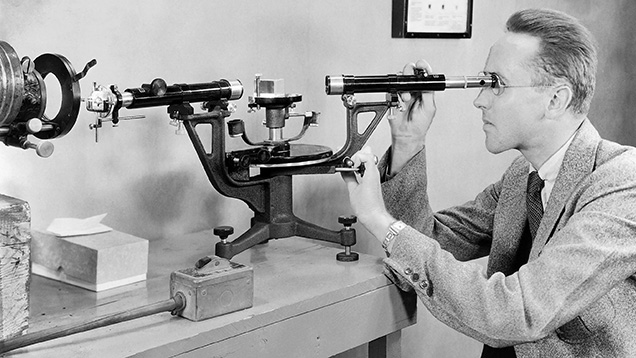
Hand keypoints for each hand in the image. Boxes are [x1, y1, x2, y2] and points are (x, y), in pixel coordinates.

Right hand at [341, 146, 395, 241]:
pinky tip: (355, 175)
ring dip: (359, 163)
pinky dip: (360, 169)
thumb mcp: (353, 190)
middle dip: (357, 157)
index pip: (366, 154)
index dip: (356, 157)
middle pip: (368, 155)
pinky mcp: (374, 182)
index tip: (350, 164)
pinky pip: (368, 170)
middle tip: (349, 165)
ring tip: (351, 169)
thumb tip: (344, 171)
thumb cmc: (367, 207)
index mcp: (371, 173)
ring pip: (368, 162)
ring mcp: (375, 177)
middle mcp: (375, 174)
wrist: (374, 216)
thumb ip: (348, 177)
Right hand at [388, 59, 436, 174]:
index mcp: (424, 90)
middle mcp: (414, 89)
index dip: (422, 68)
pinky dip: (394, 95)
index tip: (421, 65)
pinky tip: (399, 102)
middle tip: (410, 81)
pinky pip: (391, 90)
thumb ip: (429, 92)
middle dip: (409, 74)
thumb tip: (428, 80)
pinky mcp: (393, 98)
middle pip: (410, 72)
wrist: (408, 134)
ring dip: (403, 87)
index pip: (423, 75)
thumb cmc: (420, 124)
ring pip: (400, 80)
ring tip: (406, 98)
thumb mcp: (429, 107)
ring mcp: (403, 93)